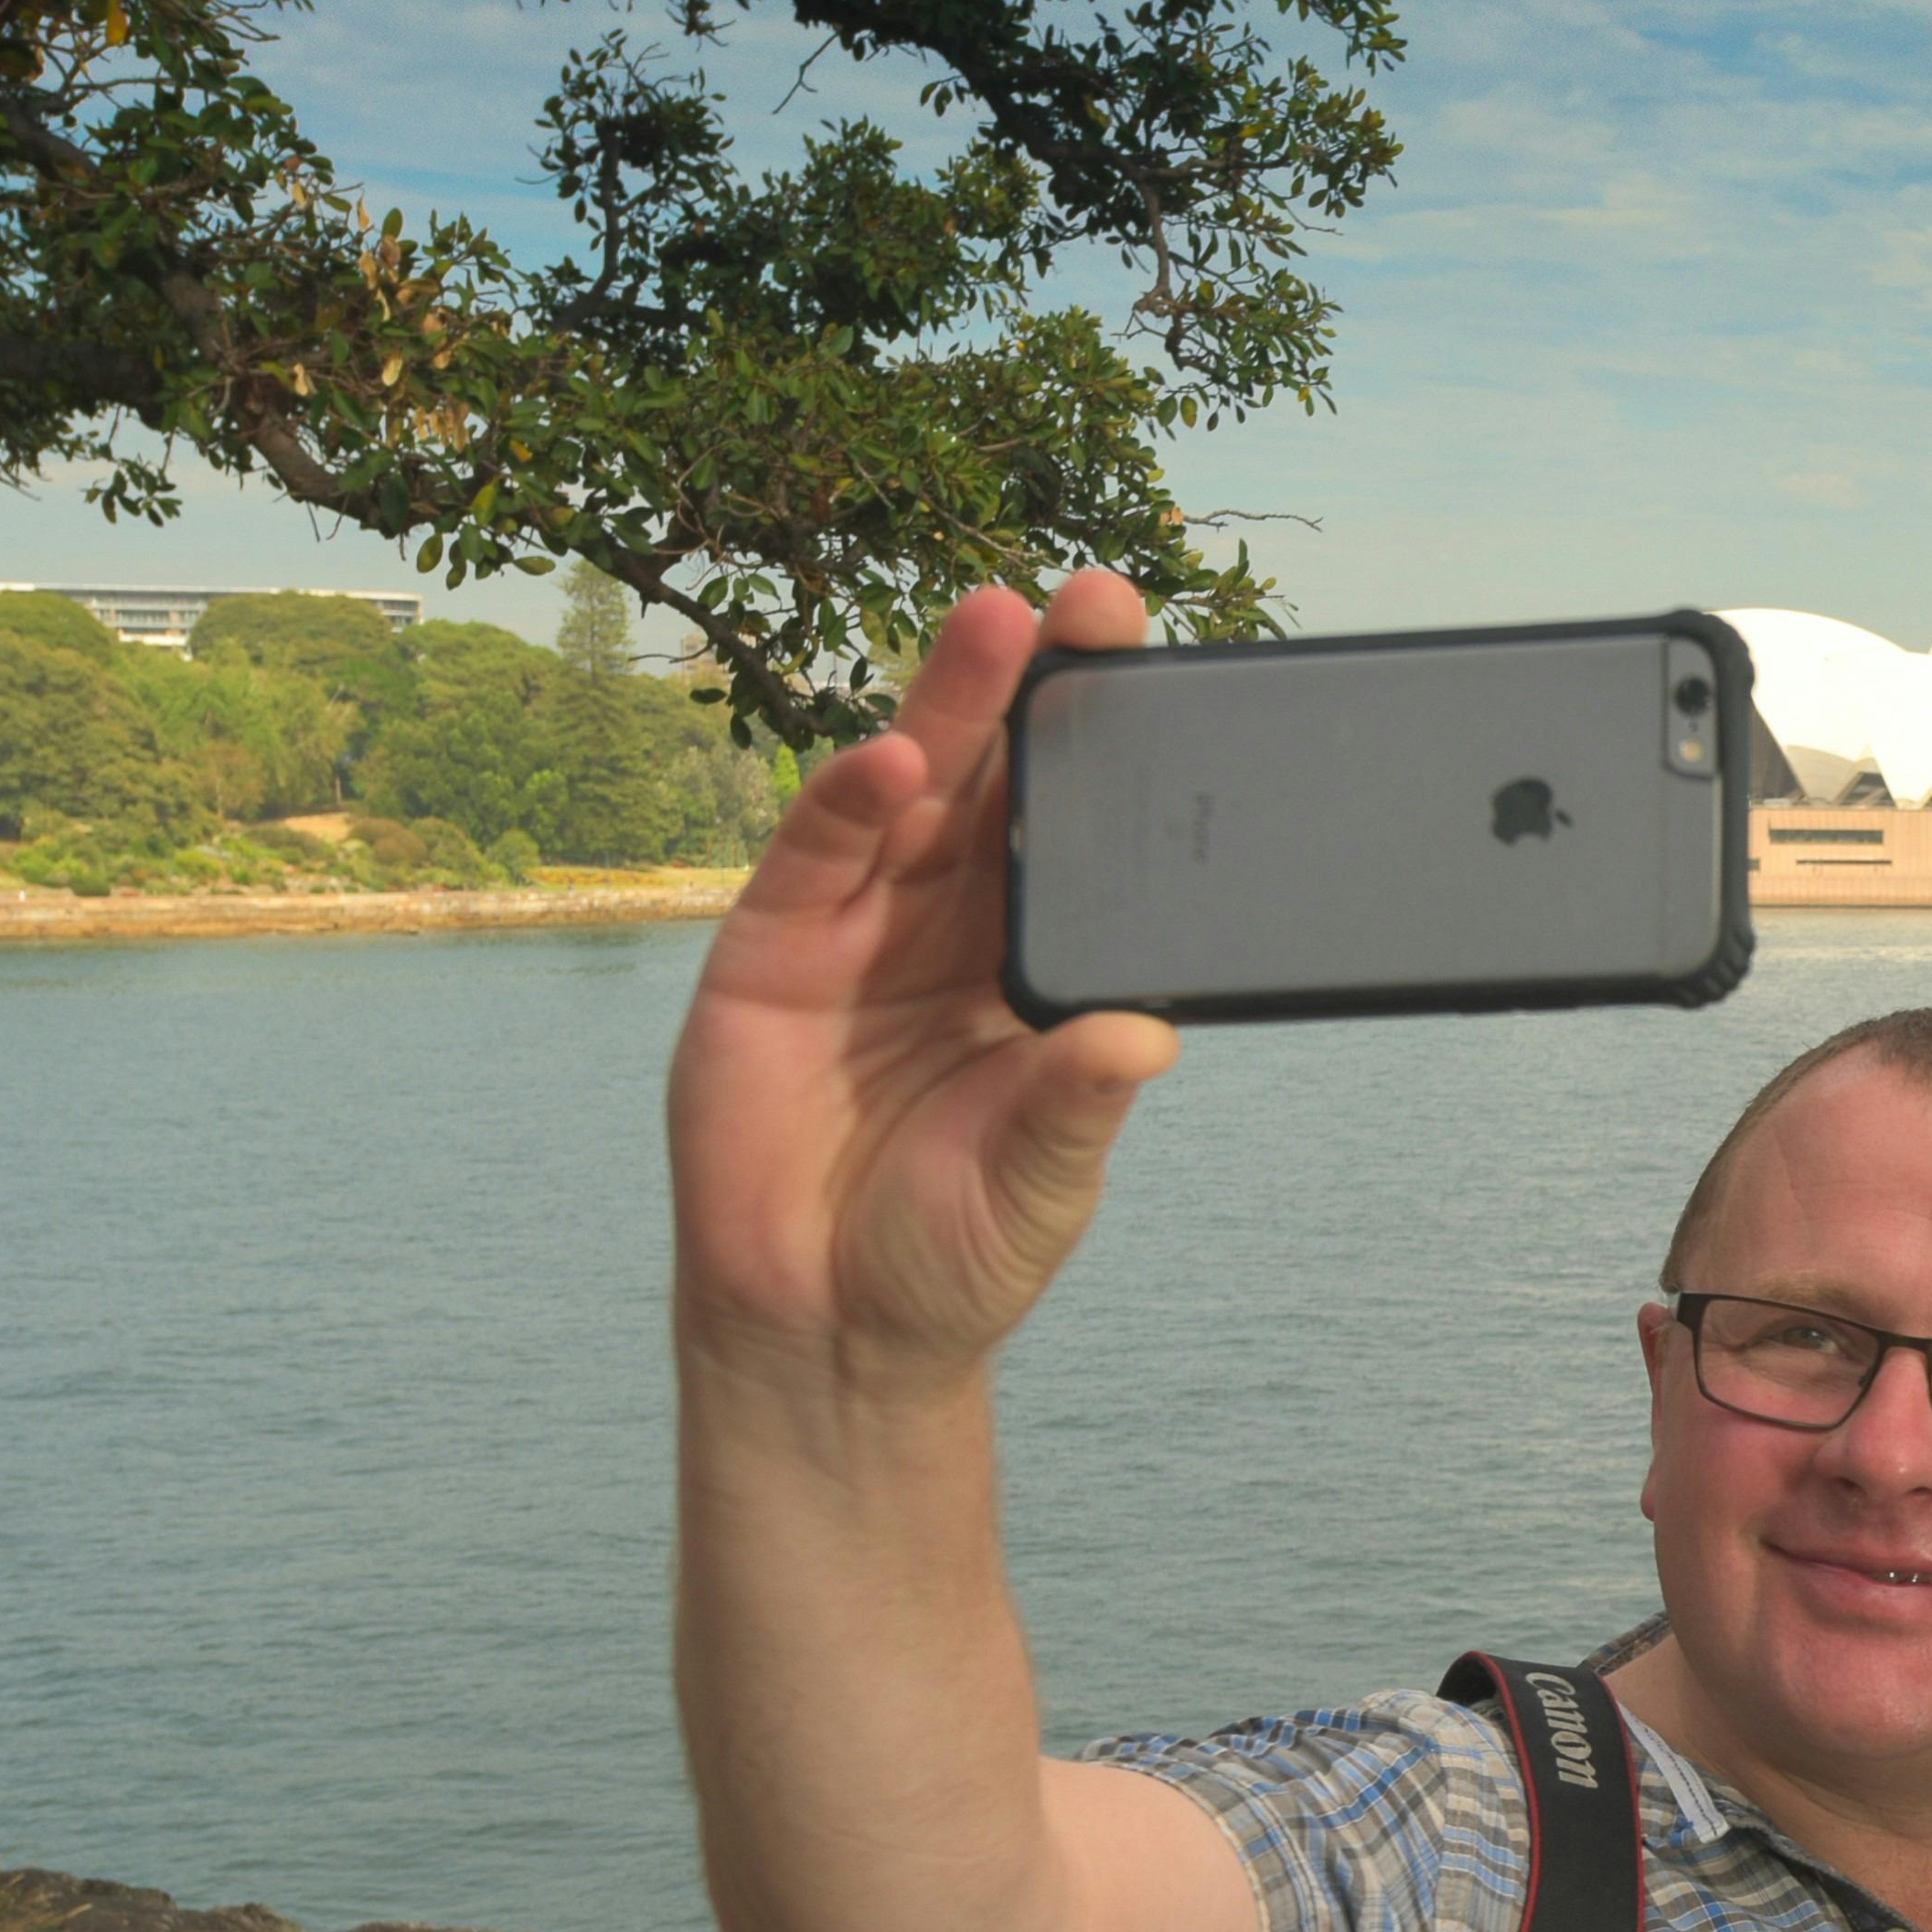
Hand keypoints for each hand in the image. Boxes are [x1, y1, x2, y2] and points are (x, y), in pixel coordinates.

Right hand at [666, 569, 1179, 1400]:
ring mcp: (857, 934)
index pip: (1079, 848)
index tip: (1162, 681)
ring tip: (999, 624)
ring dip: (951, 710)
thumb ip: (1078, 1105)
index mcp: (1033, 974)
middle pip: (1000, 791)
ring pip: (911, 798)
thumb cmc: (950, 1254)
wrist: (826, 1334)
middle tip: (1090, 598)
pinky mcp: (770, 955)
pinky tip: (896, 759)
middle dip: (1037, 694)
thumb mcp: (1040, 1184)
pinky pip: (816, 861)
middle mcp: (949, 933)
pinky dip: (850, 805)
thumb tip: (1144, 1040)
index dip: (1109, 764)